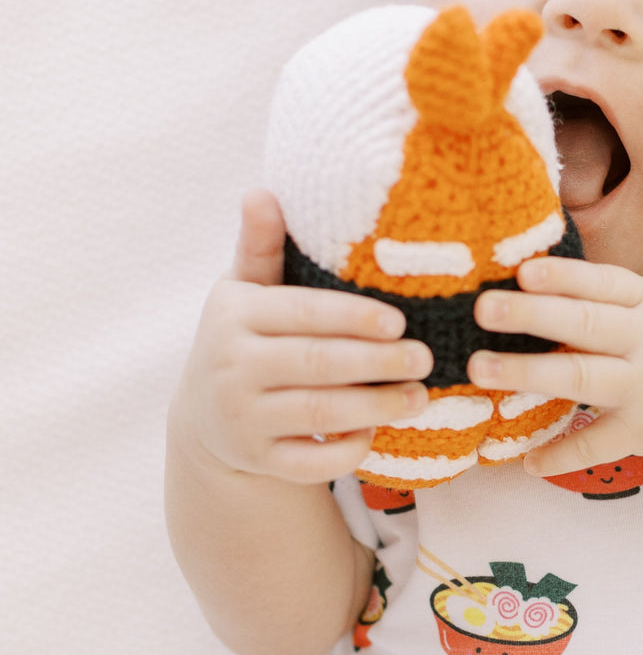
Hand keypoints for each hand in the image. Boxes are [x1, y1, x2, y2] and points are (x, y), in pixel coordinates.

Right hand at [168, 189, 432, 484]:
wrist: (206, 415)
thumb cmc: (247, 336)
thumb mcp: (246, 288)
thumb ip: (261, 245)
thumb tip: (262, 190)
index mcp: (235, 316)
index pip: (303, 313)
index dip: (354, 317)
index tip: (400, 322)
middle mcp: (231, 368)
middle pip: (317, 365)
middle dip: (377, 363)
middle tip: (425, 358)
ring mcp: (241, 419)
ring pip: (317, 415)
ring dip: (375, 407)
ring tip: (420, 396)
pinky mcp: (256, 460)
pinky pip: (307, 464)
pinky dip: (344, 453)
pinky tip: (376, 435)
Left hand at [467, 256, 642, 475]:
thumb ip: (613, 295)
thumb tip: (538, 279)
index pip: (602, 283)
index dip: (563, 276)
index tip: (522, 269)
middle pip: (585, 326)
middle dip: (532, 316)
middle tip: (483, 308)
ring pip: (583, 379)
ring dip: (530, 375)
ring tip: (482, 368)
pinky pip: (598, 444)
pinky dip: (562, 455)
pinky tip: (525, 461)